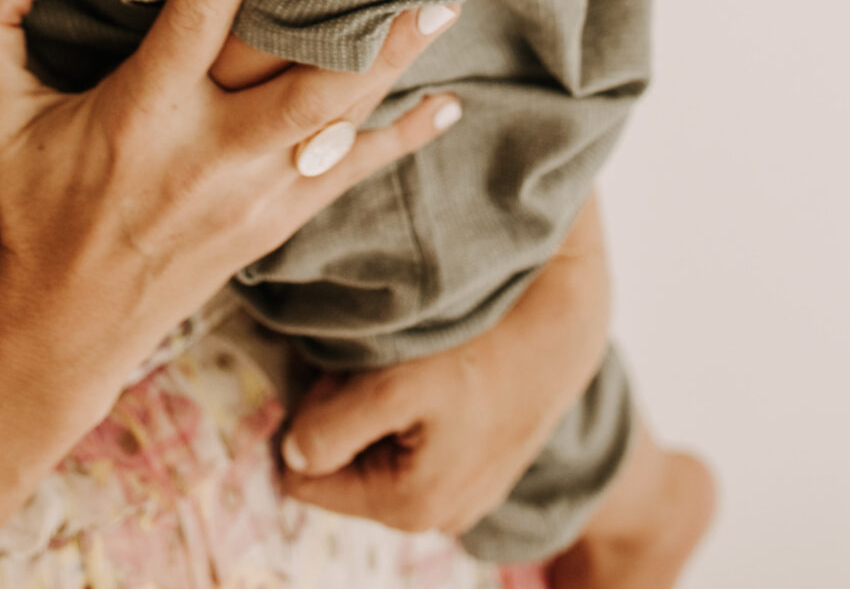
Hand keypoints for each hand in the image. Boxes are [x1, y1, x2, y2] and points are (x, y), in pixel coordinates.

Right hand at [0, 0, 462, 427]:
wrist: (68, 325)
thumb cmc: (34, 200)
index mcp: (143, 113)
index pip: (201, 18)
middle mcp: (208, 154)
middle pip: (301, 82)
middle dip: (360, 22)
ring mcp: (252, 195)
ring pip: (337, 124)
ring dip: (394, 66)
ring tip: (442, 6)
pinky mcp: (276, 224)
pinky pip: (351, 177)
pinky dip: (401, 140)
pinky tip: (448, 108)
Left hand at [279, 196, 611, 536]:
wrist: (557, 331)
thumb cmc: (475, 352)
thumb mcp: (391, 384)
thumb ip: (330, 428)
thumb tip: (291, 455)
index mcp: (407, 507)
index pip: (304, 479)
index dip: (308, 421)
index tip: (338, 378)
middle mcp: (436, 518)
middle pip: (343, 467)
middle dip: (343, 417)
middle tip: (374, 366)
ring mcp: (462, 498)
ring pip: (377, 454)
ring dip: (377, 412)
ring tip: (410, 370)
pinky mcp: (479, 471)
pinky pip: (415, 448)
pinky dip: (412, 413)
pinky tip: (436, 381)